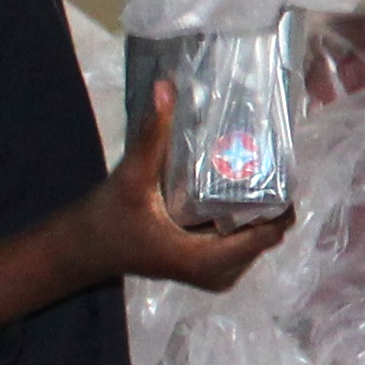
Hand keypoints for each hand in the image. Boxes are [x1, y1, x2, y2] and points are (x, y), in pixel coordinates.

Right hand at [0, 86, 289, 337]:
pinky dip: (244, 220)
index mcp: (208, 260)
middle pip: (267, 236)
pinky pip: (242, 244)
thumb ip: (150, 136)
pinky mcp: (208, 269)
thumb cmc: (107, 217)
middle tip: (266, 159)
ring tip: (255, 170)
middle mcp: (219, 274)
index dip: (282, 203)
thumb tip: (165, 88)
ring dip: (259, 210)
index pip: (269, 234)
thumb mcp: (131, 177)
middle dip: (271, 200)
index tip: (281, 166)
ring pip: (257, 240)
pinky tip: (238, 190)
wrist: (83, 248)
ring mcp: (216, 275)